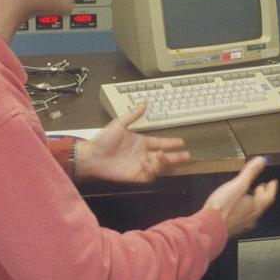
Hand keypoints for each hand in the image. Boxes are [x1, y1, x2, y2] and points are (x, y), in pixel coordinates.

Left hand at [76, 101, 191, 183]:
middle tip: (186, 156)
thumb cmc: (102, 141)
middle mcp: (142, 154)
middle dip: (176, 157)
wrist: (92, 156)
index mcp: (140, 142)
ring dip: (162, 162)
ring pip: (158, 166)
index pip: (160, 142)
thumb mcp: (119, 124)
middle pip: (164, 156)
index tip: (181, 142)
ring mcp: (139, 165)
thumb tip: (143, 103)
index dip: (171, 143)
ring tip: (161, 156)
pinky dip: (151, 170)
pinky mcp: (134, 176)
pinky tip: (148, 163)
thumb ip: (133, 115)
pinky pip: (149, 175)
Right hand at [204, 156, 277, 236]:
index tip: (273, 183)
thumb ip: (250, 172)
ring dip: (252, 202)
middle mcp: (251, 216)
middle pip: (261, 204)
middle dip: (262, 194)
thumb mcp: (238, 184)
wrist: (209, 226)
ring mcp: (242, 223)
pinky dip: (242, 209)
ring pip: (251, 211)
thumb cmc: (223, 207)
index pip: (269, 197)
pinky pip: (242, 217)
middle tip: (262, 188)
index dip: (272, 188)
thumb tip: (260, 161)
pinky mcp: (232, 227)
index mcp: (256, 206)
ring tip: (248, 195)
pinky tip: (235, 207)